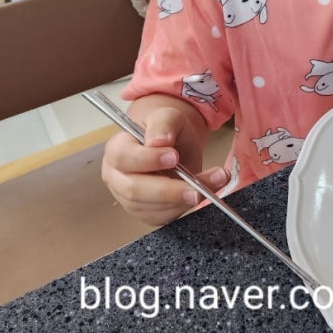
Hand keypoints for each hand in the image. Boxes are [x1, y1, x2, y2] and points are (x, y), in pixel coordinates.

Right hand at [102, 101, 229, 225]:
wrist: (175, 144)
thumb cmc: (166, 130)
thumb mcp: (167, 116)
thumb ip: (163, 124)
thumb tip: (159, 141)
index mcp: (117, 149)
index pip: (123, 157)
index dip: (148, 160)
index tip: (174, 156)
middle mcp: (118, 177)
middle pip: (134, 190)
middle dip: (167, 190)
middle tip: (195, 186)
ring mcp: (130, 199)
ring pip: (151, 208)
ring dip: (184, 199)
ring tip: (215, 181)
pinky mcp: (147, 212)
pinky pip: (164, 216)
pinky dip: (186, 206)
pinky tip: (205, 191)